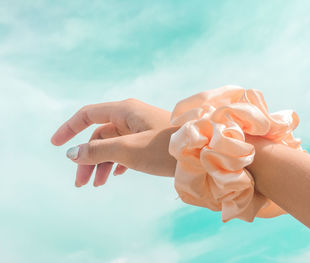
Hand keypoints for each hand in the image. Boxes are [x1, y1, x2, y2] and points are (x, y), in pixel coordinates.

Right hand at [51, 99, 172, 186]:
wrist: (202, 153)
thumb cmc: (165, 148)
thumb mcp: (127, 150)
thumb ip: (97, 151)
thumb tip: (71, 153)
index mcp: (124, 110)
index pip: (88, 114)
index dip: (69, 128)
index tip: (55, 144)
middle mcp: (131, 116)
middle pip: (99, 135)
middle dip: (88, 158)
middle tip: (80, 183)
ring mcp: (140, 128)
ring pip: (112, 144)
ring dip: (102, 163)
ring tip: (96, 185)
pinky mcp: (149, 140)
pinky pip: (126, 150)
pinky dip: (118, 162)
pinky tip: (116, 175)